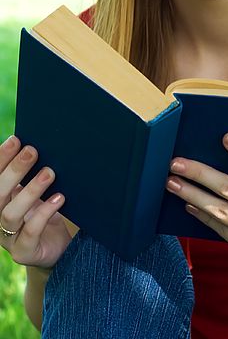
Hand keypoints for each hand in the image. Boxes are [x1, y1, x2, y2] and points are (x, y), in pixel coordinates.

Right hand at [0, 135, 71, 268]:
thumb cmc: (44, 211)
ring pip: (11, 214)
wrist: (57, 246)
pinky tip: (59, 198)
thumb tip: (38, 145)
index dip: (1, 158)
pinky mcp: (24, 252)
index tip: (16, 139)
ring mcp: (8, 238)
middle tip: (32, 151)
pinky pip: (30, 232)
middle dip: (14, 170)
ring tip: (49, 173)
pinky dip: (44, 213)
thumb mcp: (36, 191)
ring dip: (30, 191)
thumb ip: (32, 174)